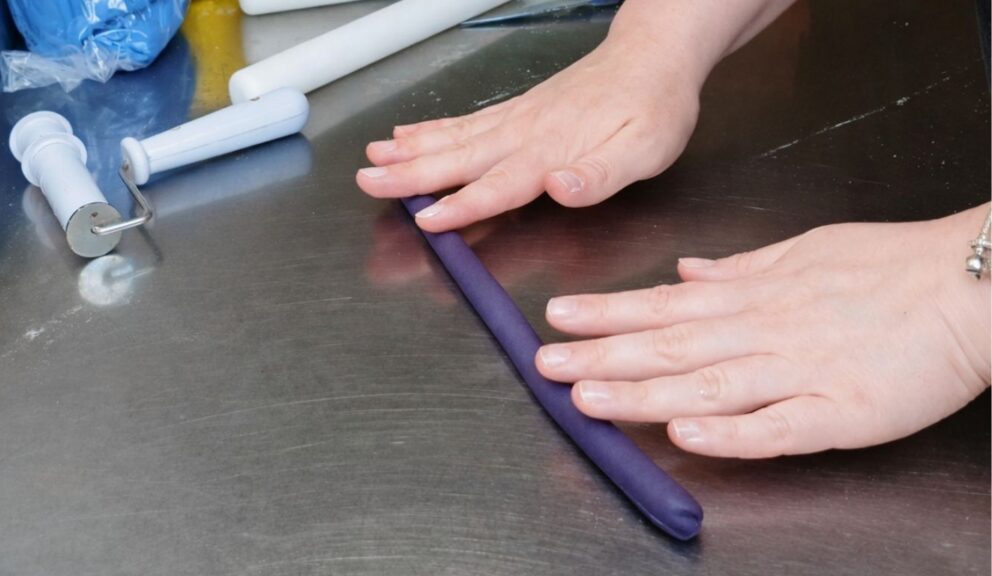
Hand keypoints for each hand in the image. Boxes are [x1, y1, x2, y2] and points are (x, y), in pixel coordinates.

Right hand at [356, 27, 700, 231]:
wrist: (654, 55)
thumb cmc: (654, 106)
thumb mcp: (645, 150)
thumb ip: (599, 175)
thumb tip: (558, 189)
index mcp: (554, 150)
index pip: (500, 183)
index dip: (463, 204)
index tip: (426, 219)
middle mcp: (527, 132)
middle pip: (461, 158)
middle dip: (411, 174)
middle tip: (367, 182)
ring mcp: (519, 118)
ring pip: (455, 137)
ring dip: (411, 150)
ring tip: (372, 159)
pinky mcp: (519, 110)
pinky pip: (466, 122)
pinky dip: (432, 128)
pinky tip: (407, 134)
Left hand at [535, 205, 991, 457]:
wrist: (972, 286)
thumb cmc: (891, 266)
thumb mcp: (806, 250)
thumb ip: (741, 268)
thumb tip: (687, 269)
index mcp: (756, 295)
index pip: (666, 304)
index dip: (609, 313)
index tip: (559, 316)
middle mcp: (764, 331)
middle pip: (671, 346)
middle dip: (603, 356)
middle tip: (545, 364)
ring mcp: (800, 372)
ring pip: (707, 385)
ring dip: (643, 394)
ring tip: (588, 398)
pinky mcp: (840, 414)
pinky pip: (777, 429)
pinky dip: (730, 433)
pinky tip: (684, 437)